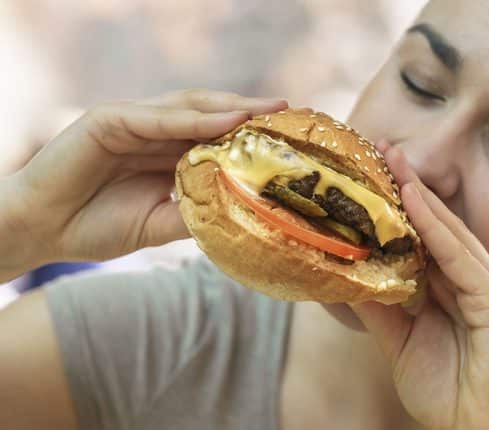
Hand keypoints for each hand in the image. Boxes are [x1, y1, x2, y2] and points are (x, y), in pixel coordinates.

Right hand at [1, 89, 286, 279]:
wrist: (43, 231)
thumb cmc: (98, 227)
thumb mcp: (161, 223)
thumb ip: (197, 212)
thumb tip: (245, 213)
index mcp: (167, 152)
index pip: (215, 135)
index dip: (249, 133)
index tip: (286, 138)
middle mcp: (154, 131)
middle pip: (209, 113)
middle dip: (248, 111)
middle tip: (286, 111)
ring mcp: (132, 121)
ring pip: (188, 107)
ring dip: (227, 107)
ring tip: (264, 110)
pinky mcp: (109, 119)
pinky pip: (157, 117)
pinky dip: (192, 118)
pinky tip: (225, 120)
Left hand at [351, 141, 488, 429]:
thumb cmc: (445, 392)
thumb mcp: (401, 342)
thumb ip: (380, 308)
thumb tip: (350, 278)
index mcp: (459, 289)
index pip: (430, 237)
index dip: (405, 205)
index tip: (377, 173)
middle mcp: (479, 281)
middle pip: (443, 225)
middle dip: (412, 187)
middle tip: (384, 149)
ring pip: (452, 234)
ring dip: (421, 197)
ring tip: (393, 162)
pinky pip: (461, 258)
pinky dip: (437, 229)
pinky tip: (414, 201)